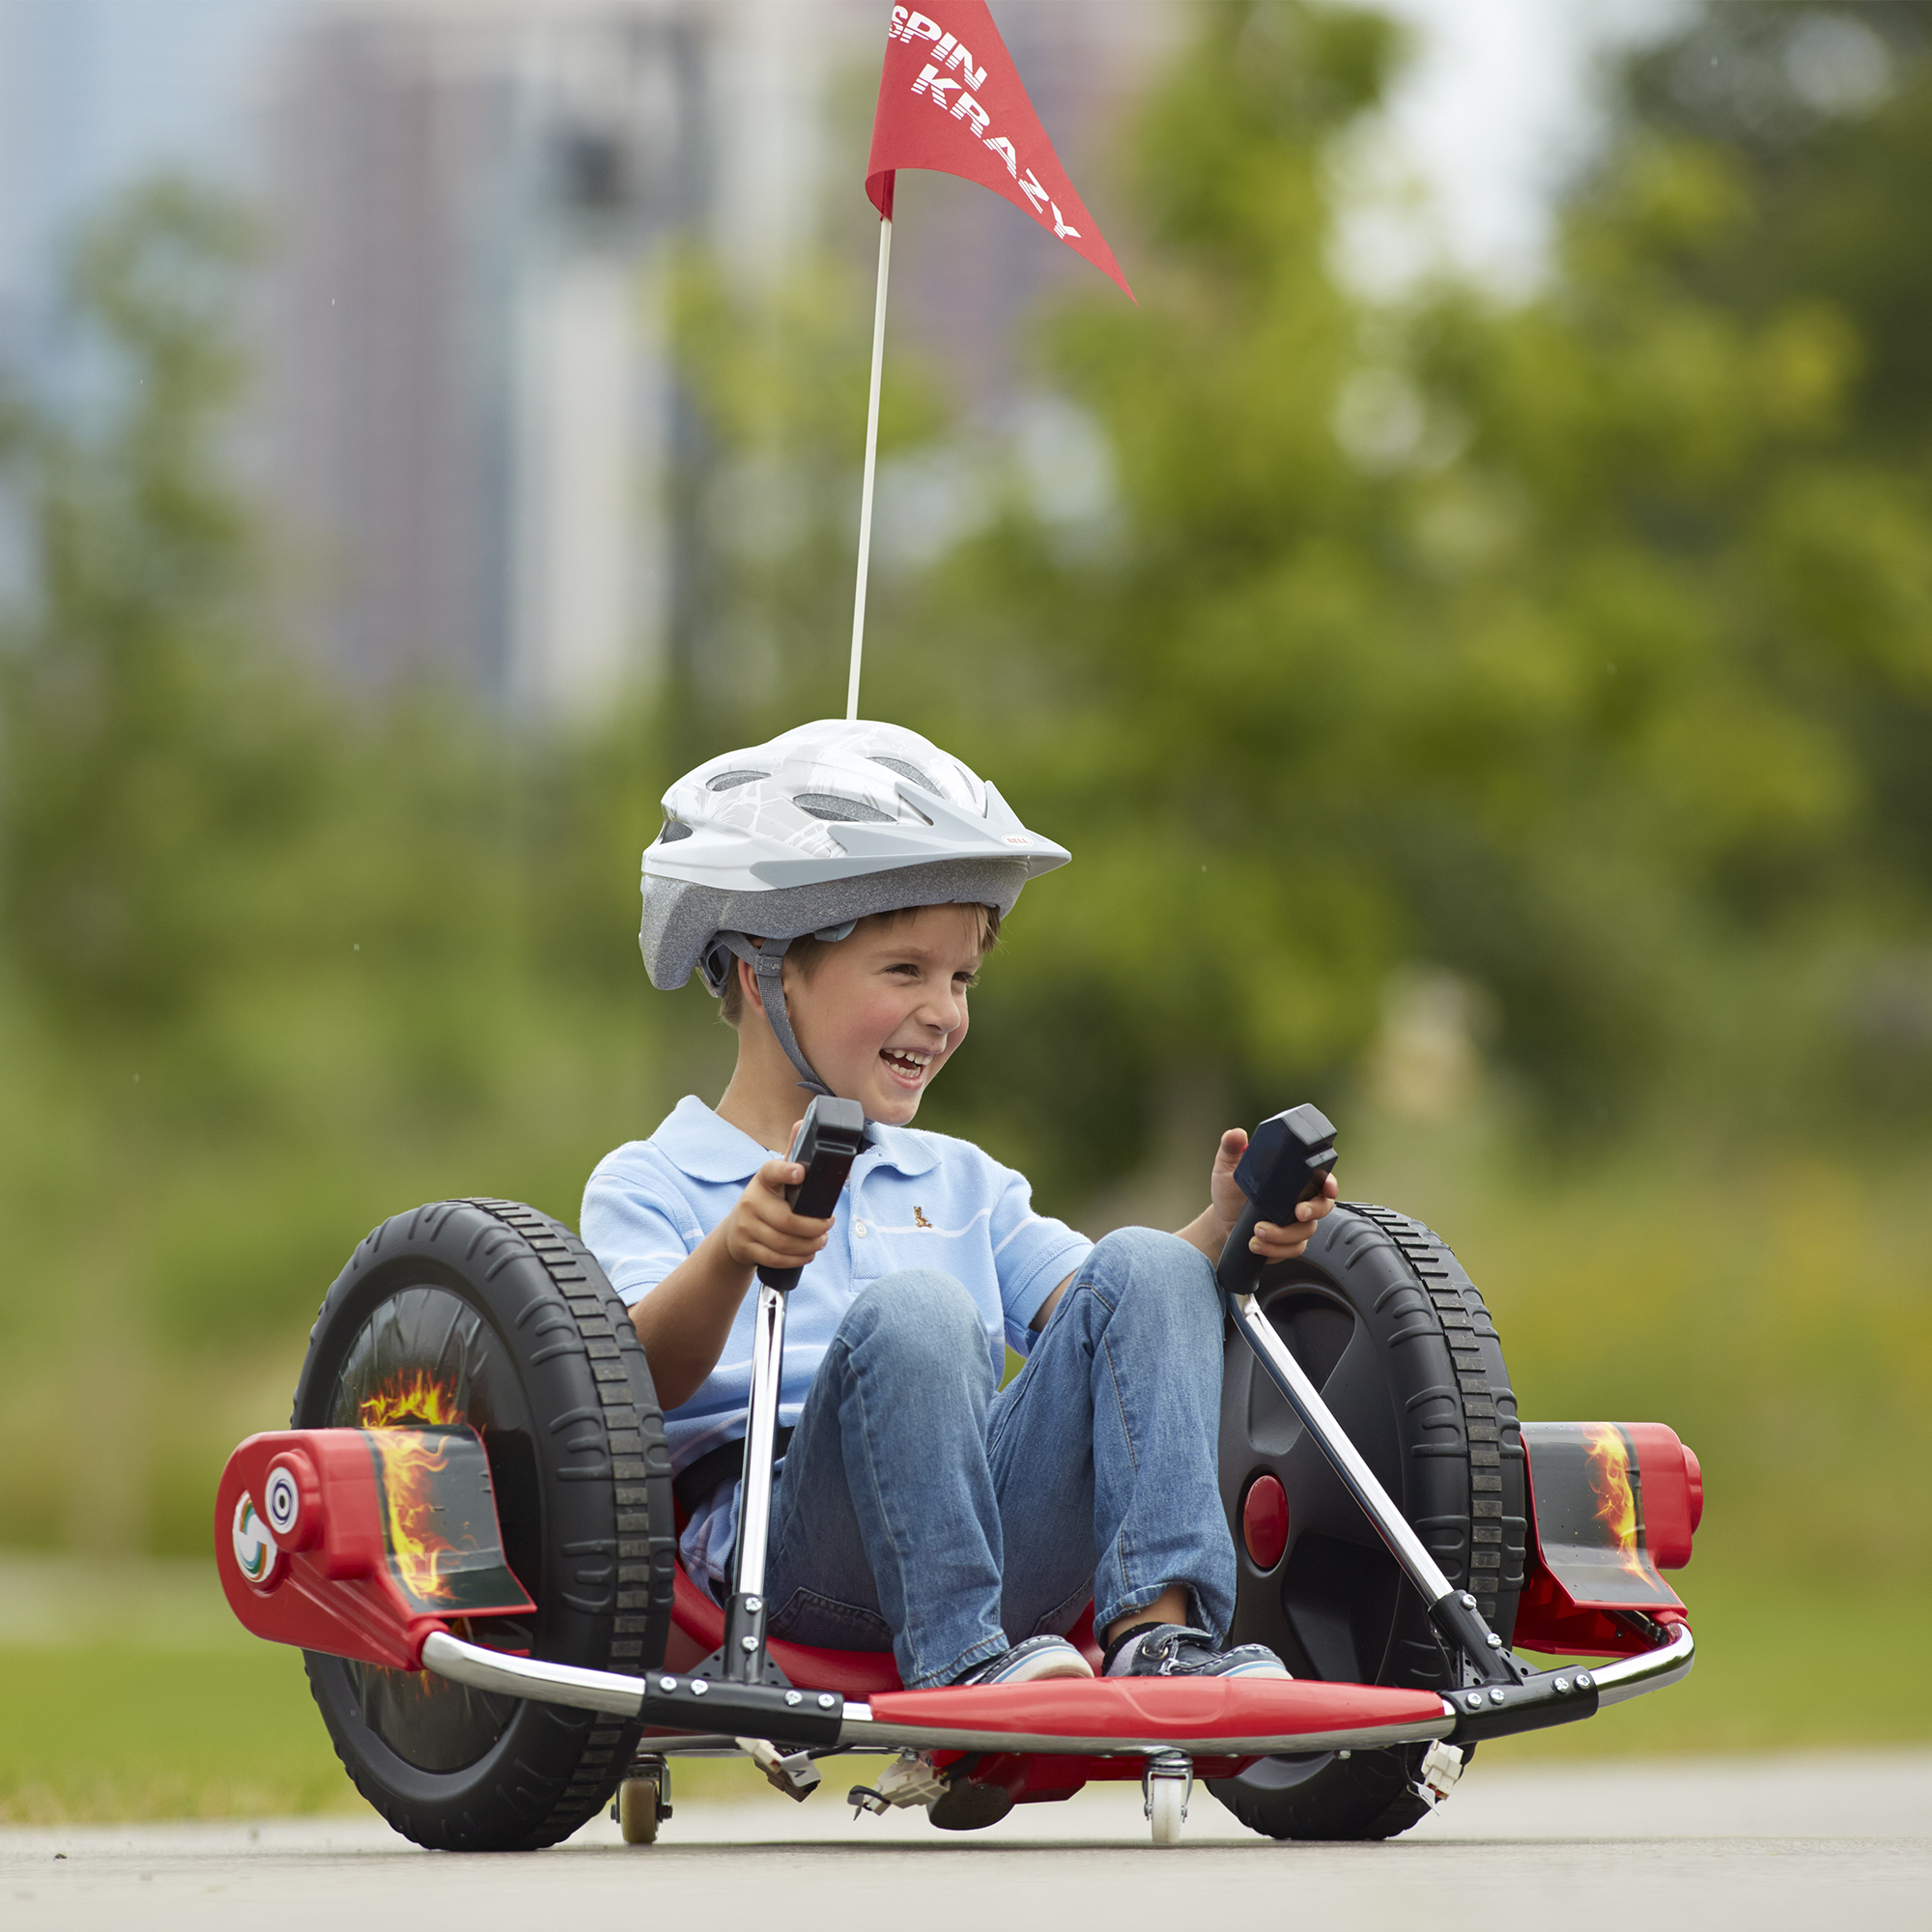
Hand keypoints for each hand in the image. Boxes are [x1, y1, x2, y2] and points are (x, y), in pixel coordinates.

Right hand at [719, 1127, 832, 1273]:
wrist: (735, 1233)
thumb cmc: (766, 1201)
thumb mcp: (776, 1178)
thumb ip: (792, 1154)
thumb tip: (804, 1121)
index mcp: (763, 1180)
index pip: (771, 1171)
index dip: (786, 1171)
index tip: (800, 1173)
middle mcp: (750, 1201)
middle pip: (787, 1220)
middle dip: (815, 1227)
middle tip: (828, 1225)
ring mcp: (745, 1226)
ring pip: (784, 1242)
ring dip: (810, 1245)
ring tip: (821, 1241)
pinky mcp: (745, 1247)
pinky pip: (776, 1258)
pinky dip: (797, 1258)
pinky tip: (807, 1253)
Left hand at [1208, 1127, 1338, 1262]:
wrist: (1222, 1222)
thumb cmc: (1230, 1193)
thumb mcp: (1227, 1169)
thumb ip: (1230, 1149)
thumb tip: (1236, 1134)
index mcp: (1292, 1180)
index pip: (1321, 1178)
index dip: (1330, 1184)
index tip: (1327, 1188)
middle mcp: (1299, 1201)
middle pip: (1323, 1207)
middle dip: (1313, 1211)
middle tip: (1296, 1213)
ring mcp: (1295, 1224)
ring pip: (1305, 1232)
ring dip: (1283, 1234)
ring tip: (1257, 1230)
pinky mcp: (1288, 1244)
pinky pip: (1293, 1249)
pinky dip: (1274, 1249)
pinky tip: (1256, 1243)